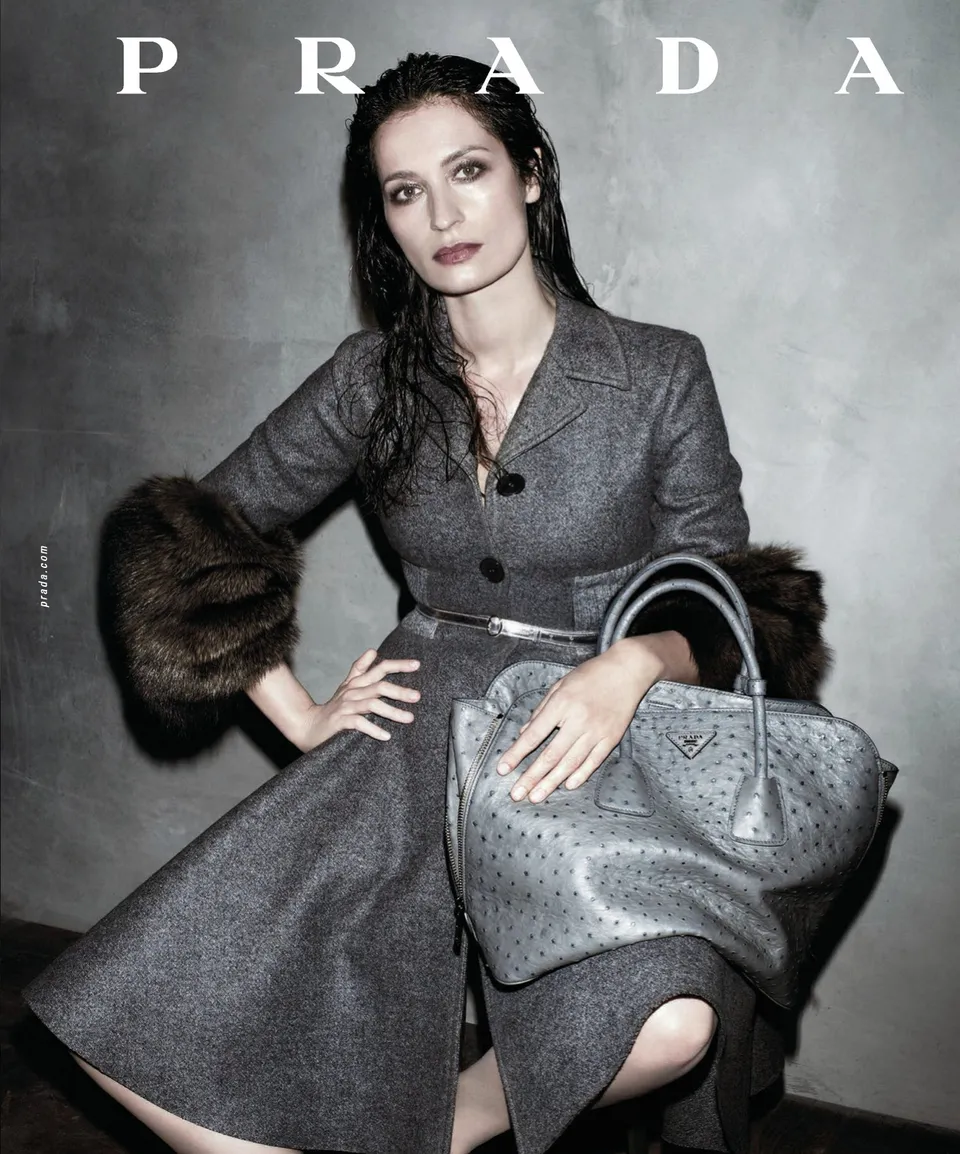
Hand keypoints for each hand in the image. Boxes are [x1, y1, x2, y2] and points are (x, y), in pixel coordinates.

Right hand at [293, 649, 420, 751]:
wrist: (308, 726)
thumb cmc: (333, 708)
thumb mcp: (347, 686)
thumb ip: (359, 669)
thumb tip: (373, 651)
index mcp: (356, 682)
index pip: (379, 669)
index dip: (398, 665)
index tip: (417, 664)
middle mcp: (352, 691)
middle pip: (379, 686)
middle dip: (400, 691)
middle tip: (417, 696)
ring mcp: (345, 706)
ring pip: (372, 704)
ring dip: (392, 711)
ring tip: (409, 718)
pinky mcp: (340, 721)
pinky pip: (359, 723)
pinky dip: (373, 729)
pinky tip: (386, 736)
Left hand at [494, 638, 668, 802]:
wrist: (627, 671)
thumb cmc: (590, 675)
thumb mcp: (560, 685)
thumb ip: (541, 709)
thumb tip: (524, 732)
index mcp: (562, 704)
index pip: (534, 734)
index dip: (516, 753)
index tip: (502, 768)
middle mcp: (578, 720)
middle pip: (551, 755)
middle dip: (531, 776)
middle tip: (516, 794)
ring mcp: (596, 731)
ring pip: (570, 763)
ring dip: (551, 782)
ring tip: (536, 796)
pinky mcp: (611, 738)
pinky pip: (593, 761)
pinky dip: (580, 775)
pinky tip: (566, 786)